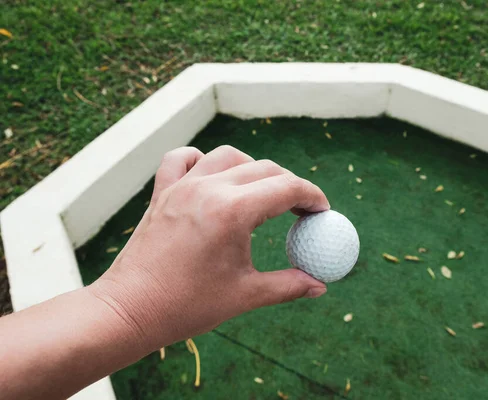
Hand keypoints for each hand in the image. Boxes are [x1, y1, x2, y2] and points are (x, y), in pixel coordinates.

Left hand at [89, 145, 329, 349]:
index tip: (322, 211)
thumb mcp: (246, 296)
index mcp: (233, 211)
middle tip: (300, 209)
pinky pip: (183, 158)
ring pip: (228, 156)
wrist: (130, 310)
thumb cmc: (187, 306)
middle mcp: (209, 188)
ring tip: (261, 193)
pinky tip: (213, 177)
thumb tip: (320, 286)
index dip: (312, 197)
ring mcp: (182, 186)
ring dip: (252, 168)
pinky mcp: (162, 192)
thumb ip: (289, 286)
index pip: (287, 188)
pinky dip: (203, 160)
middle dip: (289, 184)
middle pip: (264, 168)